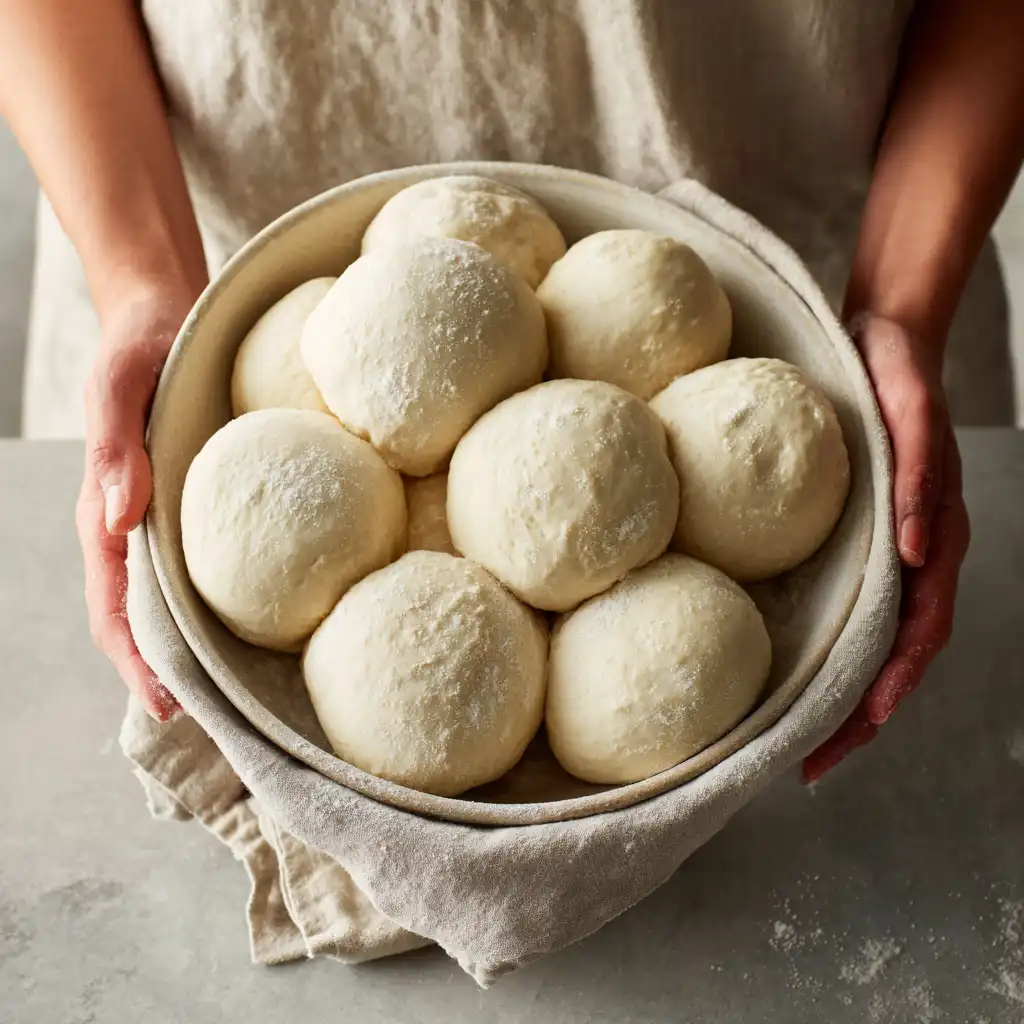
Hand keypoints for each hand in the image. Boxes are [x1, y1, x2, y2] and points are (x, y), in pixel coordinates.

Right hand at [76, 282, 198, 720]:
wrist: (160, 311)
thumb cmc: (135, 345)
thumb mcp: (118, 383)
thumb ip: (115, 444)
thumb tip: (118, 513)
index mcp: (107, 513)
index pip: (115, 607)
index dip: (137, 662)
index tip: (170, 707)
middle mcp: (134, 526)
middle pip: (145, 620)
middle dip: (170, 674)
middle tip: (218, 722)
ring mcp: (165, 518)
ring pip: (176, 600)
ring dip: (198, 648)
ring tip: (241, 691)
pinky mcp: (198, 502)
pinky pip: (206, 563)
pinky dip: (221, 601)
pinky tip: (260, 619)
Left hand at [803, 314, 970, 781]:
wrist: (884, 341)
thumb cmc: (898, 373)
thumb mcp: (912, 410)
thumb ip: (921, 473)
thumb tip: (917, 546)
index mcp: (934, 536)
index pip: (920, 629)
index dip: (893, 682)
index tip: (862, 723)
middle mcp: (915, 555)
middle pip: (894, 655)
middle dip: (860, 714)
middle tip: (812, 764)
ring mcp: (889, 552)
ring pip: (872, 642)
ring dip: (844, 697)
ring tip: (802, 741)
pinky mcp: (860, 541)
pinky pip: (850, 608)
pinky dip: (829, 651)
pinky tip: (795, 671)